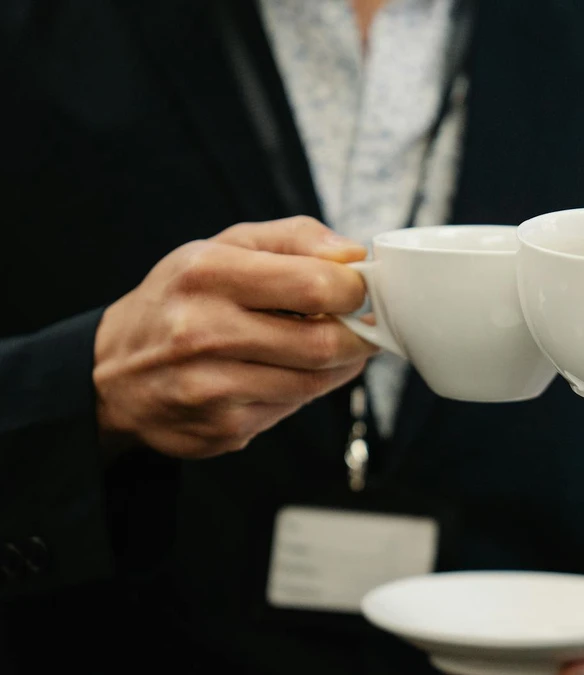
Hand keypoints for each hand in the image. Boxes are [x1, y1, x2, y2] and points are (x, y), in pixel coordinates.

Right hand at [93, 216, 377, 457]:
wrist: (113, 371)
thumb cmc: (184, 298)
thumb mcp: (225, 247)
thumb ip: (295, 238)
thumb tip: (354, 254)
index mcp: (207, 273)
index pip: (314, 285)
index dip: (355, 289)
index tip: (360, 289)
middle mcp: (202, 331)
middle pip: (323, 342)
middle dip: (359, 335)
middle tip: (363, 325)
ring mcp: (209, 387)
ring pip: (315, 381)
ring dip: (340, 365)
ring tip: (332, 346)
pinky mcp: (222, 428)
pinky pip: (292, 409)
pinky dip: (305, 390)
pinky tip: (288, 372)